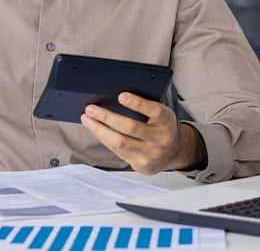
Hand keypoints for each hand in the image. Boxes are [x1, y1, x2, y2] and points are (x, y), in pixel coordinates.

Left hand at [80, 92, 206, 173]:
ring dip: (99, 129)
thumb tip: (113, 98)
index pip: (155, 111)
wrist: (171, 153)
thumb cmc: (160, 128)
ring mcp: (151, 153)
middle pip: (131, 127)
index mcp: (167, 121)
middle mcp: (161, 138)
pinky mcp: (141, 164)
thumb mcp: (159, 116)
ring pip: (120, 142)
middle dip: (107, 117)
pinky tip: (96, 130)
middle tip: (91, 108)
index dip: (138, 103)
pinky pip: (117, 151)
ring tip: (87, 119)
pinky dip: (103, 138)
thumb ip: (145, 108)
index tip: (121, 96)